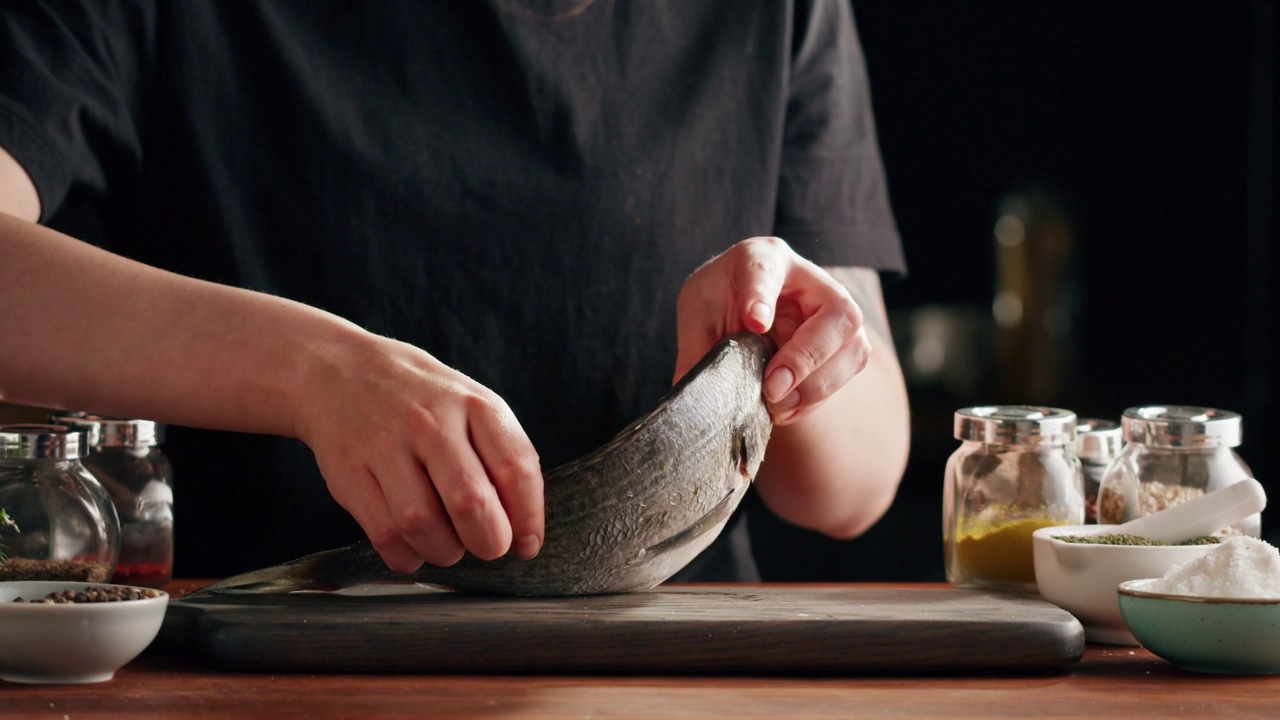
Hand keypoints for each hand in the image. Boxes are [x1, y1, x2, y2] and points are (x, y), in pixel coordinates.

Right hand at [293, 332, 544, 572]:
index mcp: (474, 405)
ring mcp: (385, 447)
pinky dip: (408, 556)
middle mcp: (430, 422)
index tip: (526, 544)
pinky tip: (415, 545)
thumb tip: (523, 528)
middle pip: (471, 502)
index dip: (528, 518)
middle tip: (488, 546)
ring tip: (448, 544)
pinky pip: (385, 534)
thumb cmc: (423, 401)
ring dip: (446, 552)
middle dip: (489, 542)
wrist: (340, 371)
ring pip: (423, 525)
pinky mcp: (348, 473)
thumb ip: (501, 456)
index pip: (516, 469)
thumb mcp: (471, 405)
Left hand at [674, 236, 870, 424]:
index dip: (761, 295)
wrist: (739, 305)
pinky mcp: (842, 347)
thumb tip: (695, 392)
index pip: (765, 269)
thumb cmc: (721, 301)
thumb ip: (697, 347)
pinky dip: (814, 399)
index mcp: (764, 258)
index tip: (754, 322)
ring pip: (854, 349)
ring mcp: (834, 314)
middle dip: (807, 356)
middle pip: (838, 313)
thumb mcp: (698, 314)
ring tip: (777, 404)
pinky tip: (784, 409)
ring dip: (816, 385)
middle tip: (772, 386)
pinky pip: (844, 376)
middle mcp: (810, 281)